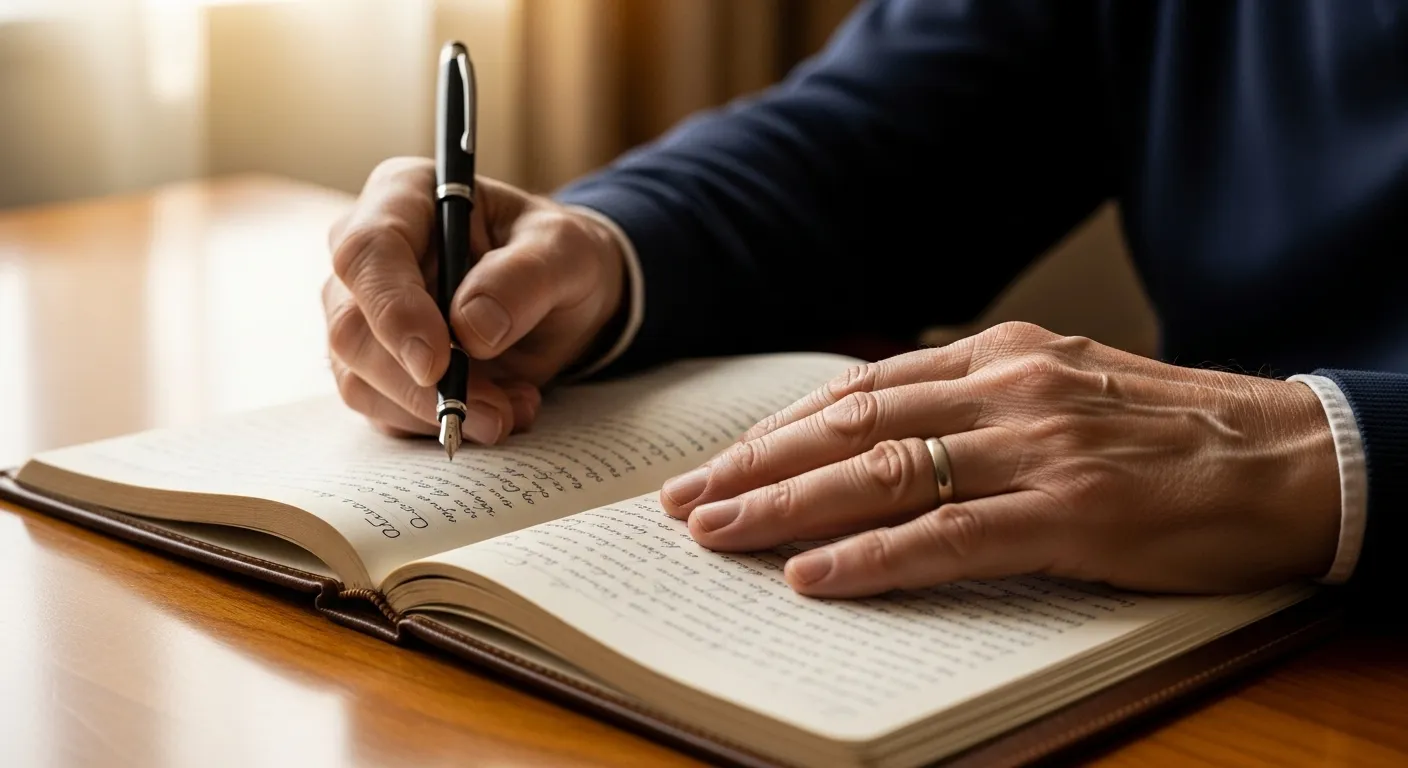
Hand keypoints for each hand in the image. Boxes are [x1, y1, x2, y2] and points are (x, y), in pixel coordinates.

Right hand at [323, 158, 625, 440]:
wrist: (564, 298)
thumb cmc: (556, 256)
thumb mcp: (567, 252)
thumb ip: (525, 278)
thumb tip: (471, 328)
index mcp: (403, 197)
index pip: (366, 251)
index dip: (393, 311)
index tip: (437, 364)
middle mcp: (368, 255)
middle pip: (351, 327)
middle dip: (420, 384)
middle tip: (496, 411)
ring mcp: (363, 314)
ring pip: (360, 379)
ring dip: (436, 411)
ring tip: (514, 407)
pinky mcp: (376, 367)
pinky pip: (384, 410)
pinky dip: (439, 424)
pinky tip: (498, 410)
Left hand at [660, 321, 1341, 597]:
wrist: (1292, 457)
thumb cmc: (1171, 434)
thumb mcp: (1062, 391)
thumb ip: (975, 406)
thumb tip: (878, 436)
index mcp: (999, 357)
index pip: (859, 390)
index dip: (778, 430)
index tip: (718, 462)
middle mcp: (1005, 390)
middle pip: (847, 427)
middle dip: (754, 467)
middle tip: (683, 503)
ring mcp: (1036, 449)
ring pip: (879, 474)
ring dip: (786, 507)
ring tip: (716, 535)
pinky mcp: (1071, 514)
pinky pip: (947, 537)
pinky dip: (873, 558)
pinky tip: (813, 576)